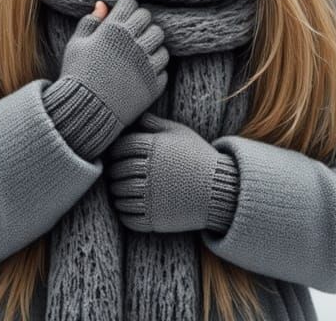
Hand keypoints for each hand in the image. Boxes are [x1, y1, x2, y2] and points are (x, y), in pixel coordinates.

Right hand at [42, 0, 169, 161]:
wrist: (84, 112)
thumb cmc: (76, 76)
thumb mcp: (76, 45)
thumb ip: (90, 22)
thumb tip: (102, 4)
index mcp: (113, 30)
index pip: (131, 4)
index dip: (126, 8)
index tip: (122, 16)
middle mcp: (133, 44)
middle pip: (149, 20)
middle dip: (140, 23)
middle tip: (131, 33)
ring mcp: (146, 64)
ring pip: (161, 42)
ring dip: (151, 43)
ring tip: (139, 52)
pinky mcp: (154, 84)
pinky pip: (164, 68)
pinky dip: (155, 67)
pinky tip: (142, 71)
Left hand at [104, 112, 238, 233]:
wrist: (222, 189)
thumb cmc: (199, 158)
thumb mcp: (181, 133)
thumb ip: (157, 124)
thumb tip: (138, 117)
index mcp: (153, 147)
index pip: (120, 148)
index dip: (115, 153)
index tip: (116, 157)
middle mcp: (150, 170)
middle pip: (117, 172)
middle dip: (114, 174)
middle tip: (115, 176)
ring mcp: (152, 196)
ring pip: (120, 195)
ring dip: (116, 194)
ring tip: (119, 192)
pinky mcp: (156, 218)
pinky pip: (129, 217)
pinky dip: (123, 212)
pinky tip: (127, 207)